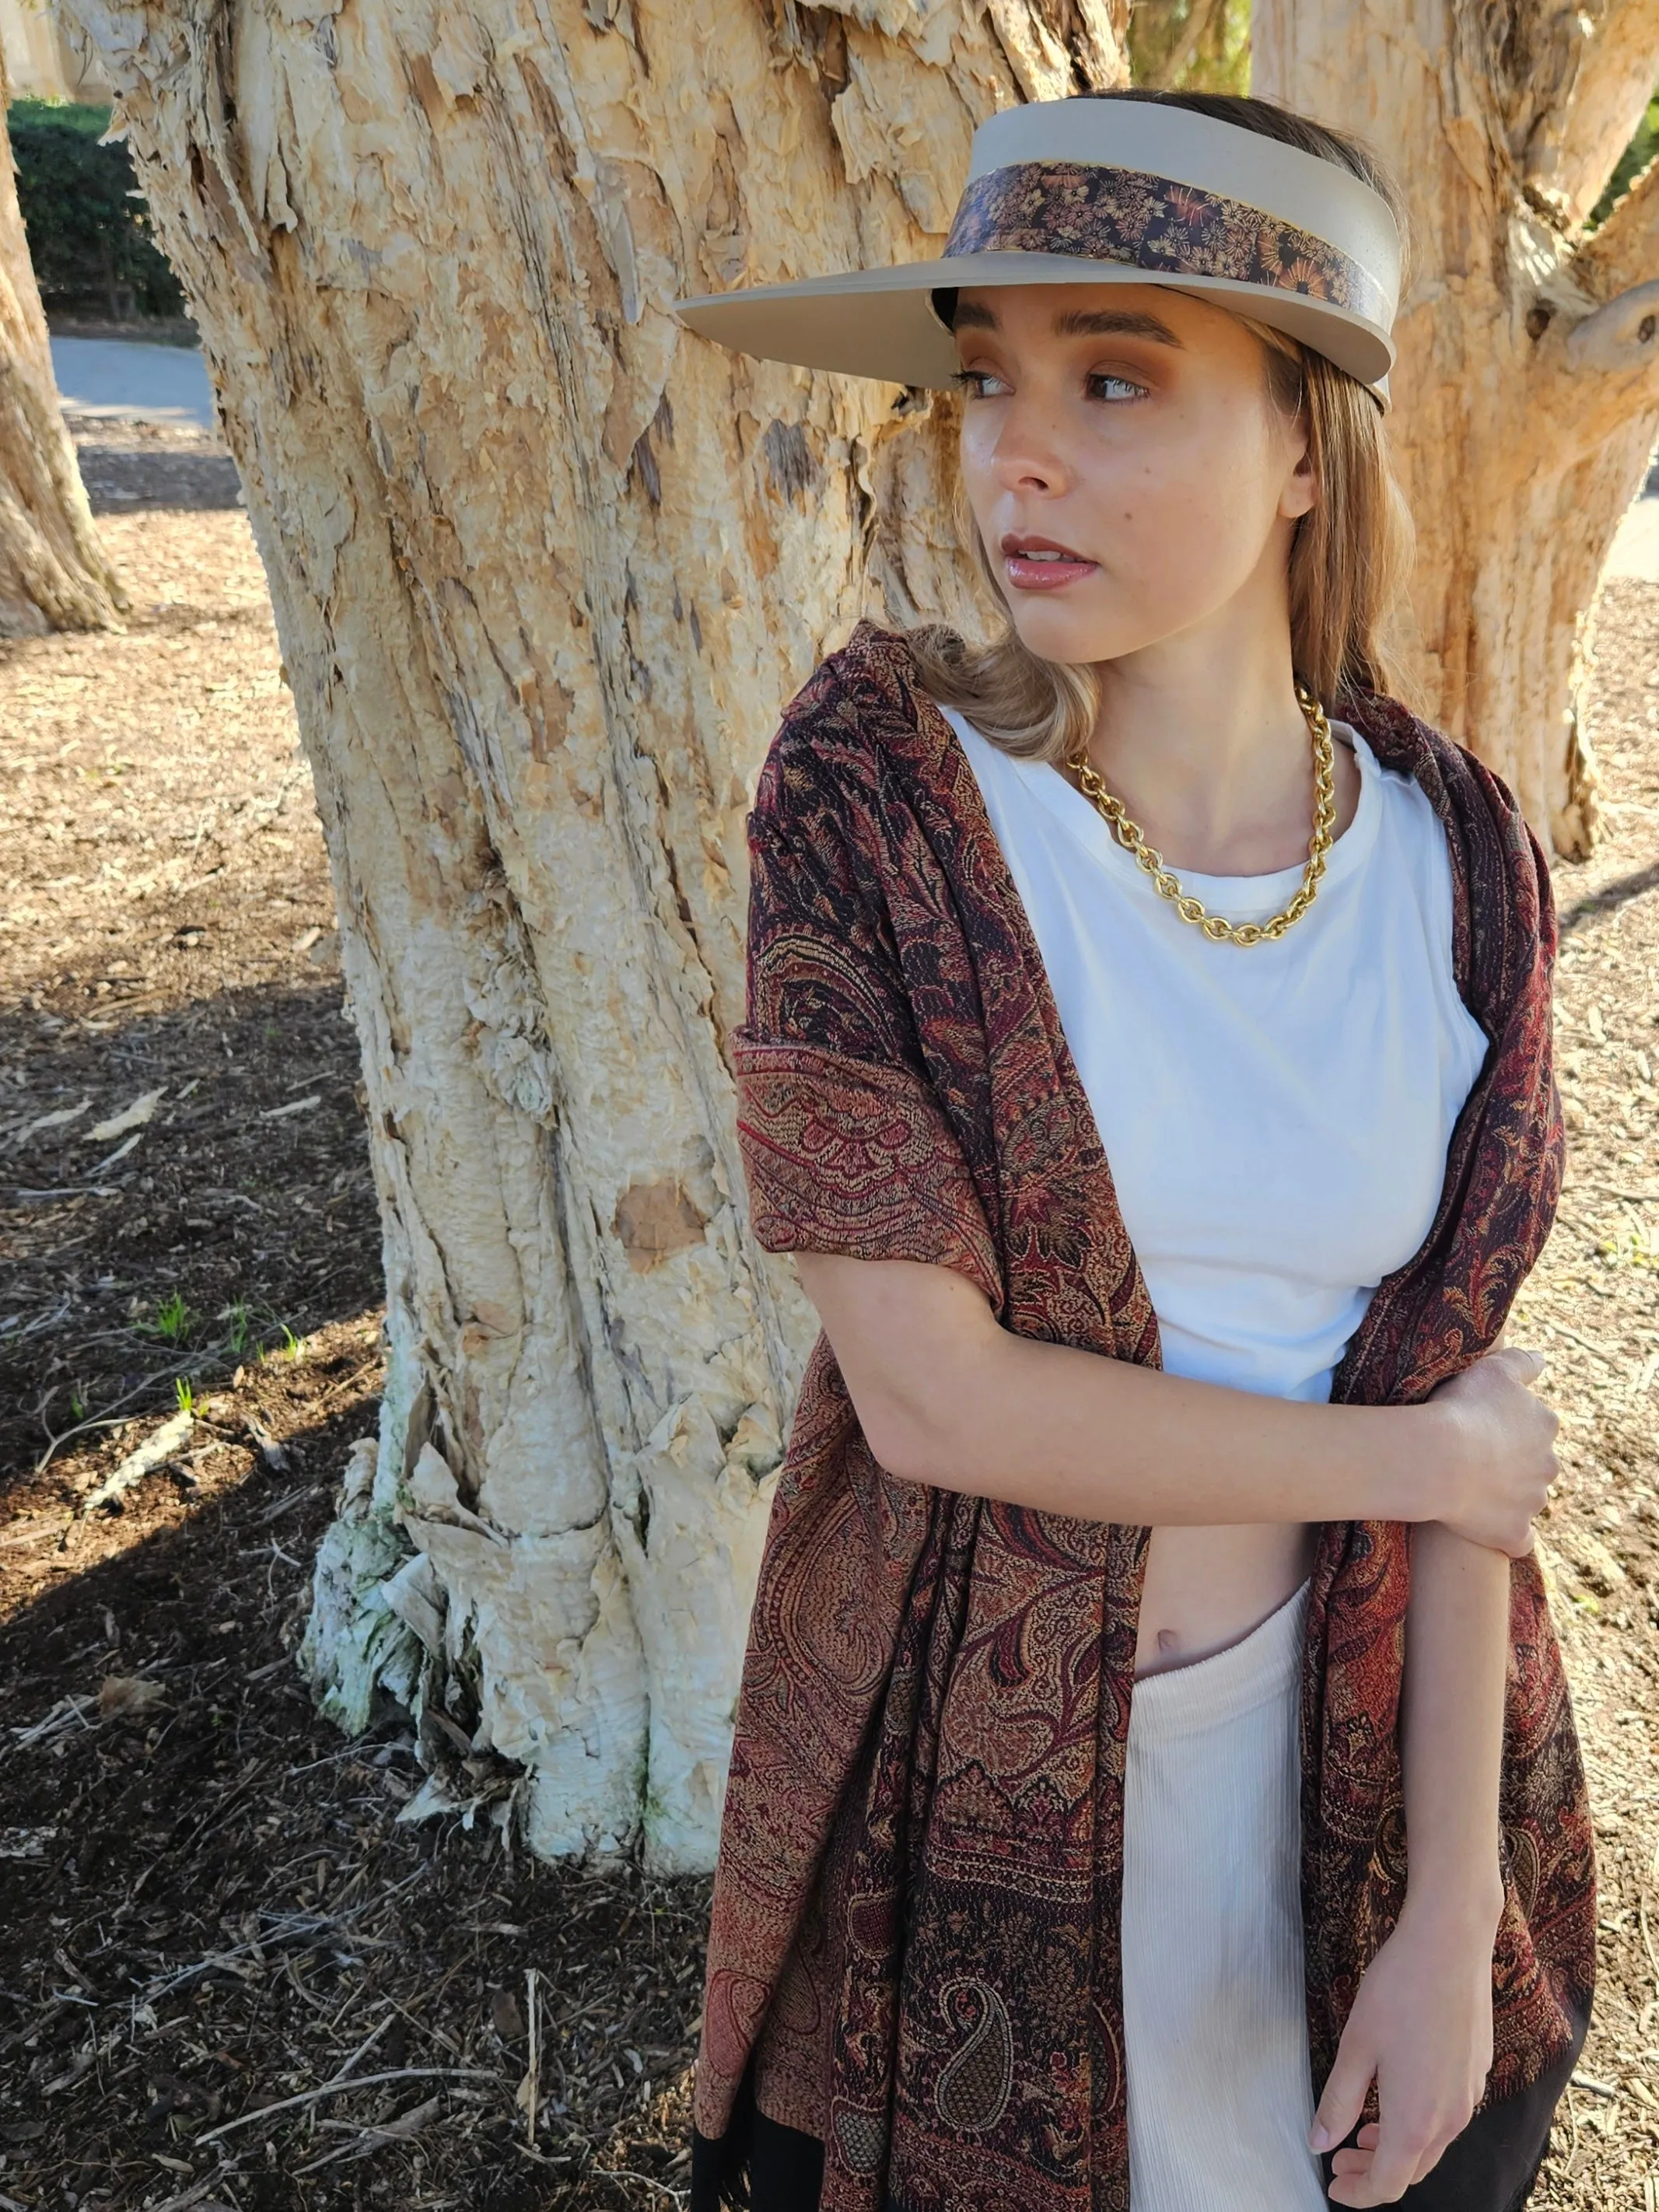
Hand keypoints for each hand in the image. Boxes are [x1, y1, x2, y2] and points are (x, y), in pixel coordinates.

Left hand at [1309, 1896, 1497, 2204]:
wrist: (1451, 1944)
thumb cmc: (1399, 1990)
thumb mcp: (1355, 2046)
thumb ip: (1338, 2101)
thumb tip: (1320, 2143)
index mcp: (1416, 2120)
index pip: (1388, 2184)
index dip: (1358, 2192)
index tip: (1333, 2183)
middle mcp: (1450, 2119)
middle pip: (1412, 2169)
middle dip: (1374, 2172)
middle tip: (1340, 2158)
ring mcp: (1469, 2096)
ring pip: (1432, 2144)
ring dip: (1396, 2147)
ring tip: (1363, 2131)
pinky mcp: (1477, 2072)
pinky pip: (1447, 2116)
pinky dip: (1418, 2123)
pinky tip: (1395, 2097)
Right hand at [1425, 1347, 1557, 1555]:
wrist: (1440, 1458)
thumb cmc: (1463, 1408)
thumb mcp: (1493, 1369)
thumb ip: (1522, 1362)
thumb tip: (1542, 1360)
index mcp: (1544, 1425)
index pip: (1535, 1426)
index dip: (1506, 1427)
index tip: (1479, 1426)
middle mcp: (1548, 1465)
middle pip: (1533, 1465)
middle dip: (1511, 1464)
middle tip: (1471, 1457)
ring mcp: (1532, 1502)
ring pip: (1525, 1500)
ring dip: (1505, 1497)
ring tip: (1467, 1488)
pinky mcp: (1514, 1532)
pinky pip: (1516, 1539)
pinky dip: (1506, 1536)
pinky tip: (1485, 1529)